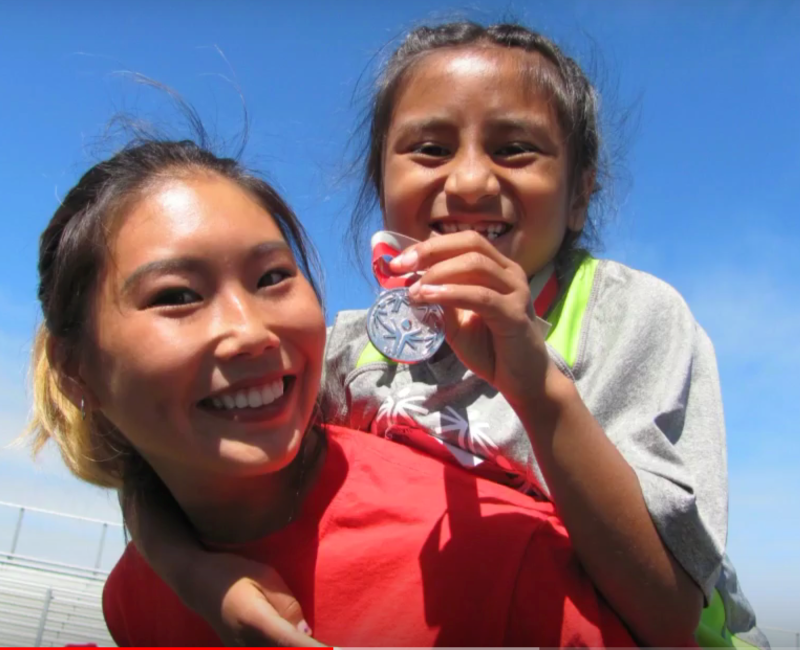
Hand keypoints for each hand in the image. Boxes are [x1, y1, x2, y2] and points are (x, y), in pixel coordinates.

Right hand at [186, 552, 322, 646]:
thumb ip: (287, 604)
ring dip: (296, 647)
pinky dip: (285, 647)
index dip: (311, 649)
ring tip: (318, 644)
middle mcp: (246, 643)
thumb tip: (306, 634)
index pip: (289, 640)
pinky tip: (300, 643)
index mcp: (255, 619)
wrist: (198, 583)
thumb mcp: (265, 576)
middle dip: (306, 649)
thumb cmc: (234, 573)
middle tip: (337, 647)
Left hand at [391, 231, 550, 404]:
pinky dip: (452, 293)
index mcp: (497, 269)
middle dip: (431, 251)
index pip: (464, 242)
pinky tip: (429, 297)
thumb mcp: (457, 322)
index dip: (430, 246)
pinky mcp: (515, 314)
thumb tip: (411, 283)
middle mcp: (510, 273)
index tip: (399, 261)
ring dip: (438, 273)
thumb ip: (441, 301)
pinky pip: (481, 296)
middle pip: (470, 243)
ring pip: (476, 265)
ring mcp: (516, 291)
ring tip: (413, 289)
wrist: (522, 380)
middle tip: (401, 267)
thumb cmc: (490, 349)